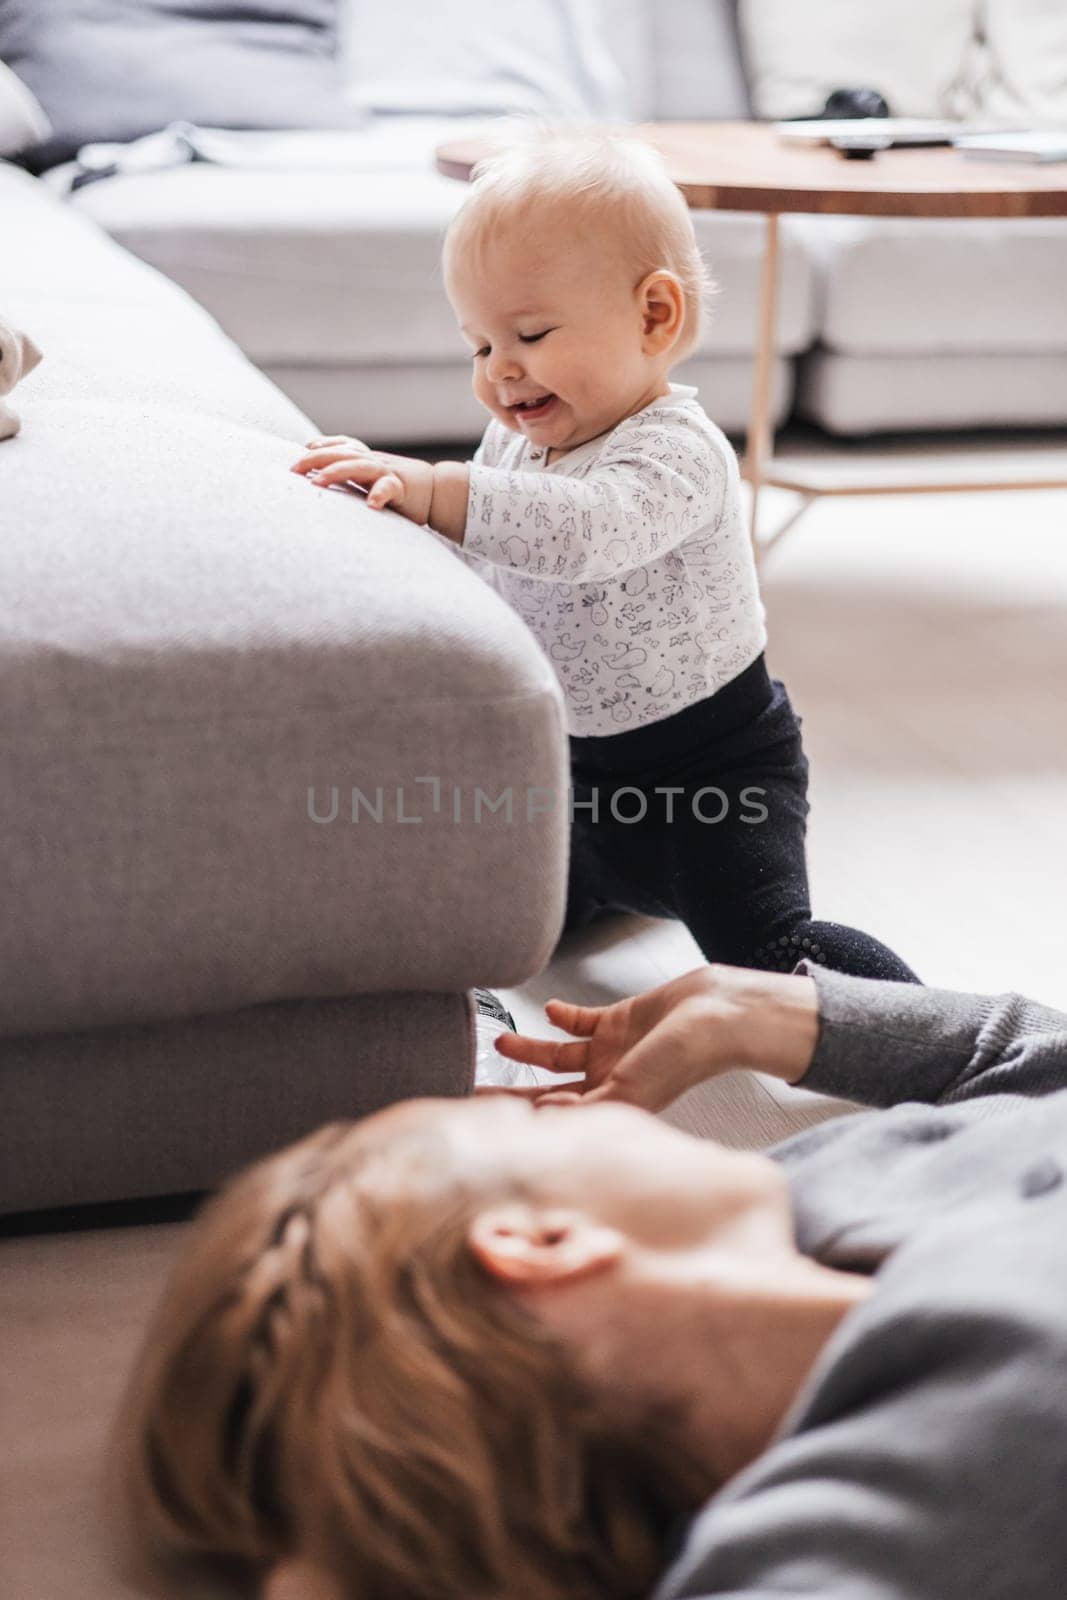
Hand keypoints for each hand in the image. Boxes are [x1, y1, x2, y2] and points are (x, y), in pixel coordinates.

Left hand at [291, 436, 434, 523]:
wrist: (435, 492)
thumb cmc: (398, 488)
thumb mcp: (371, 479)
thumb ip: (351, 476)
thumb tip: (321, 477)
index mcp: (366, 459)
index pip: (342, 446)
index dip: (322, 446)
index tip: (303, 450)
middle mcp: (373, 461)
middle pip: (341, 454)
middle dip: (316, 459)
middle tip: (294, 468)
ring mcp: (386, 472)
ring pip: (358, 467)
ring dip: (336, 472)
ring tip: (317, 481)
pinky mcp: (401, 488)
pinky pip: (388, 489)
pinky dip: (379, 494)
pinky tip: (370, 505)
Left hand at [492, 965, 818, 1112]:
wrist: (717, 1013)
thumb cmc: (685, 1058)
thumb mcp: (630, 1090)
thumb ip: (587, 1107)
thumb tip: (542, 1119)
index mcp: (613, 1107)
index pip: (559, 1120)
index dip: (526, 1120)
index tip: (490, 1120)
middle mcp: (607, 1083)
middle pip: (548, 1091)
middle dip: (514, 1092)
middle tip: (476, 1093)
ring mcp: (610, 1051)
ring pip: (557, 1055)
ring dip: (529, 1049)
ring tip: (500, 1043)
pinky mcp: (617, 1020)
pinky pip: (579, 1021)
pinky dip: (562, 1016)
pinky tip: (548, 1011)